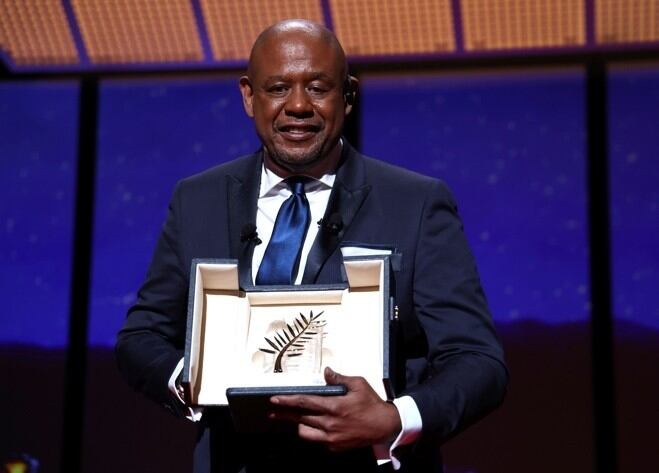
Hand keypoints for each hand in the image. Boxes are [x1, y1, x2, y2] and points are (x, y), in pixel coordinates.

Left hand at [269, 367, 401, 451]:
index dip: (287, 401)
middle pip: (300, 418)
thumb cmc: (372, 404)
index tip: (274, 399)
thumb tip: (326, 372)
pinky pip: (317, 440)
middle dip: (284, 414)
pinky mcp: (335, 446)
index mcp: (334, 406)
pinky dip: (313, 432)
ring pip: (305, 432)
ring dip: (298, 424)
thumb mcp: (358, 384)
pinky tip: (312, 427)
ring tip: (293, 418)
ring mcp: (331, 437)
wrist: (385, 426)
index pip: (304, 402)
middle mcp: (330, 423)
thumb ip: (339, 378)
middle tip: (272, 411)